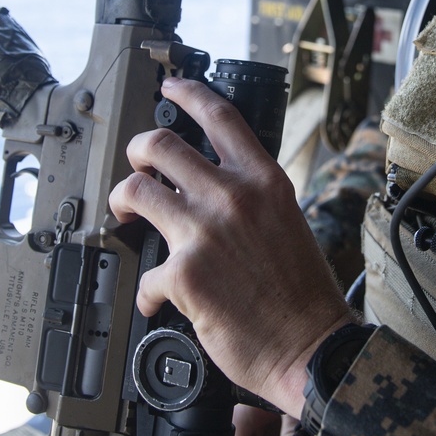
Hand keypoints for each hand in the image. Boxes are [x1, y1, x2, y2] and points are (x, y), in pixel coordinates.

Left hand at [108, 76, 352, 415]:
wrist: (313, 347)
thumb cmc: (305, 296)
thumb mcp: (286, 222)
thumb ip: (250, 198)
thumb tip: (210, 190)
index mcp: (264, 180)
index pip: (219, 116)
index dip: (186, 94)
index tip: (169, 88)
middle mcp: (233, 196)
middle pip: (160, 145)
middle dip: (137, 150)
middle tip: (136, 165)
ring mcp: (204, 231)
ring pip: (135, 190)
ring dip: (122, 202)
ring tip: (126, 217)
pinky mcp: (184, 273)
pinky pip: (146, 273)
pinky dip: (149, 292)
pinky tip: (158, 301)